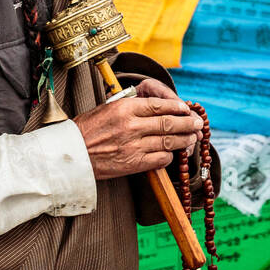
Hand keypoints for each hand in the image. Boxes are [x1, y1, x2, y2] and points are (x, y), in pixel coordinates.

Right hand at [74, 78, 202, 180]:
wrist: (72, 155)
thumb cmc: (88, 129)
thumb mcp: (108, 108)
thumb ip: (131, 106)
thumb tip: (157, 106)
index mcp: (124, 108)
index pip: (159, 105)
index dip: (177, 107)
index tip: (186, 109)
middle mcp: (131, 126)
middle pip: (169, 123)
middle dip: (188, 123)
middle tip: (198, 124)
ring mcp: (133, 146)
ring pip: (168, 141)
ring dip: (184, 139)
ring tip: (192, 137)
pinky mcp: (133, 164)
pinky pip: (160, 158)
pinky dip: (170, 155)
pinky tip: (172, 153)